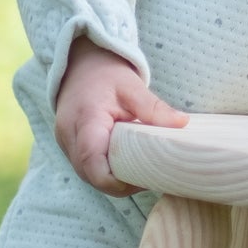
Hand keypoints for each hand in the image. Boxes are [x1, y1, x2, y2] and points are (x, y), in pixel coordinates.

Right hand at [54, 38, 187, 194]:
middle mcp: (68, 135)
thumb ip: (154, 108)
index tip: (143, 180)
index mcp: (85, 120)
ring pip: (86, 174)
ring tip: (139, 172)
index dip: (115, 181)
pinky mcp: (67, 145)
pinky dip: (103, 171)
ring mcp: (64, 142)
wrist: (81, 64)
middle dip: (117, 184)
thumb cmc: (107, 74)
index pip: (92, 162)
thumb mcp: (133, 86)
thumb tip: (183, 124)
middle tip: (148, 177)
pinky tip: (124, 164)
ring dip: (110, 179)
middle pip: (90, 175)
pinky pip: (84, 167)